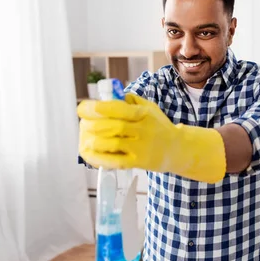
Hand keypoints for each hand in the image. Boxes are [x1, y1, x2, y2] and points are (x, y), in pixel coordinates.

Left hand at [77, 93, 225, 182]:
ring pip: (112, 144)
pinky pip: (115, 161)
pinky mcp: (139, 163)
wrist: (178, 149)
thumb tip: (107, 97)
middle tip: (82, 124)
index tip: (82, 108)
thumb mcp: (149, 108)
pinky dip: (99, 158)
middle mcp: (143, 130)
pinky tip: (88, 153)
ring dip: (93, 141)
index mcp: (143, 113)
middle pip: (112, 127)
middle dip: (92, 125)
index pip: (118, 108)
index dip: (97, 108)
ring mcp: (141, 148)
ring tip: (84, 138)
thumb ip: (129, 101)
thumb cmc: (158, 126)